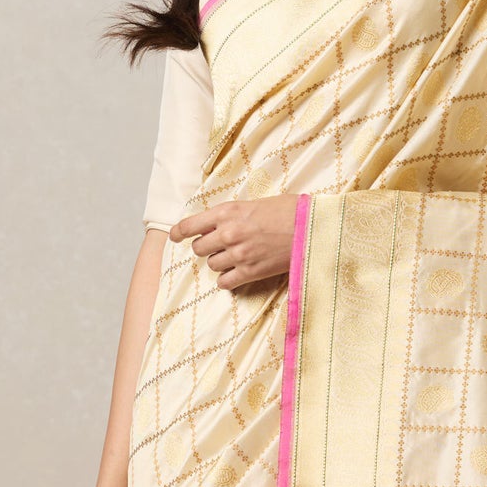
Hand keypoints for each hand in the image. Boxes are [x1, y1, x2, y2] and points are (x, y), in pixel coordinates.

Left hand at [170, 194, 298, 289]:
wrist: (311, 227)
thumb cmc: (289, 211)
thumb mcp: (255, 203)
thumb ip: (233, 214)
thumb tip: (218, 223)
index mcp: (228, 212)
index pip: (190, 225)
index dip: (179, 232)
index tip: (175, 236)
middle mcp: (229, 233)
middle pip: (199, 248)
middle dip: (205, 247)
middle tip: (217, 246)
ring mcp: (239, 254)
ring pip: (211, 265)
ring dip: (219, 262)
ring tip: (233, 257)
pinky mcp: (251, 272)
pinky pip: (225, 282)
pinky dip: (227, 280)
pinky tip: (235, 274)